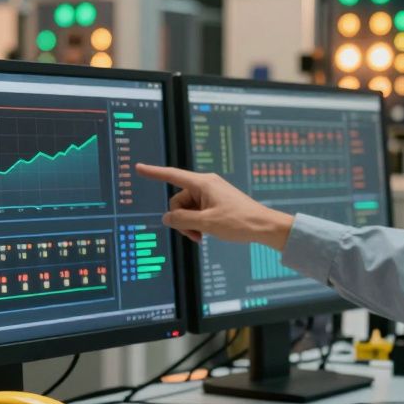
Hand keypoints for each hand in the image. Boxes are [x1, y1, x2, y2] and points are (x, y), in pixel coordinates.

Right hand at [136, 163, 294, 248]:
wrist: (263, 227)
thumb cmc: (238, 222)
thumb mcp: (206, 223)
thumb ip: (182, 220)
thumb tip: (166, 218)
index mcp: (202, 184)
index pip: (172, 175)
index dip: (154, 172)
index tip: (139, 167)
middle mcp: (206, 185)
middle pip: (178, 201)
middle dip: (181, 219)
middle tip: (195, 234)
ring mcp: (211, 194)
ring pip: (187, 209)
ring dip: (190, 224)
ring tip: (203, 236)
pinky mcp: (216, 202)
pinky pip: (197, 211)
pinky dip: (198, 223)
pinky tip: (207, 233)